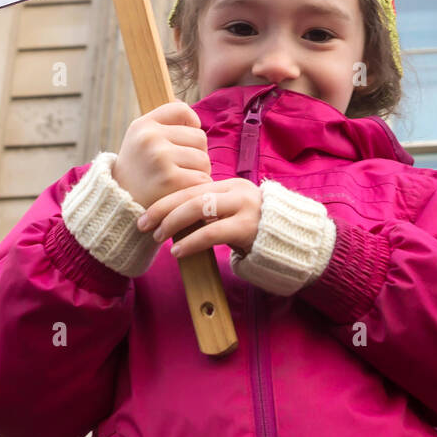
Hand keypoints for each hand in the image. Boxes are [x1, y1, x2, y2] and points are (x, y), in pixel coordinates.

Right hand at [112, 102, 211, 212]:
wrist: (119, 206)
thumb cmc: (138, 171)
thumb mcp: (140, 140)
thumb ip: (163, 124)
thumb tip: (187, 107)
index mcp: (143, 125)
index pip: (182, 110)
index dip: (191, 123)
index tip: (185, 139)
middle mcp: (150, 138)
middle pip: (199, 137)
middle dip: (196, 154)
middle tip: (180, 167)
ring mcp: (160, 158)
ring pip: (204, 159)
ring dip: (199, 172)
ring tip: (179, 180)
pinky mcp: (171, 180)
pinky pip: (203, 179)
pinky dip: (197, 188)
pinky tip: (182, 192)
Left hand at [136, 177, 261, 259]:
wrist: (294, 240)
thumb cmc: (257, 230)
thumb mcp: (233, 214)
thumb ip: (211, 211)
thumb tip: (175, 219)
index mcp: (229, 185)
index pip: (190, 187)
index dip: (164, 200)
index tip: (144, 213)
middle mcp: (236, 191)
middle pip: (190, 194)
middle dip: (162, 209)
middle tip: (143, 224)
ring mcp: (243, 207)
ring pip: (199, 208)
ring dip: (173, 223)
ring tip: (158, 237)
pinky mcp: (248, 227)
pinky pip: (212, 232)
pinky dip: (191, 241)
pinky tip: (178, 251)